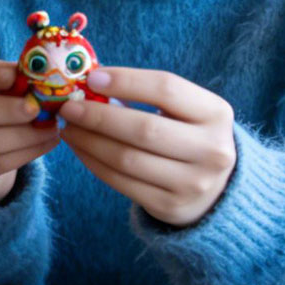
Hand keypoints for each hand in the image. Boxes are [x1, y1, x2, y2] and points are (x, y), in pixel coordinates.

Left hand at [59, 67, 236, 226]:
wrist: (215, 190)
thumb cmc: (188, 137)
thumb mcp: (185, 112)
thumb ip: (147, 96)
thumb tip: (89, 83)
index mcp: (216, 113)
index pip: (166, 88)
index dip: (126, 81)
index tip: (91, 78)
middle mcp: (212, 150)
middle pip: (143, 128)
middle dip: (98, 116)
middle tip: (69, 107)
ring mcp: (193, 183)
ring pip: (127, 158)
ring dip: (89, 141)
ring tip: (69, 127)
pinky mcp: (171, 206)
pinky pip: (120, 182)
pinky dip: (93, 162)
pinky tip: (79, 148)